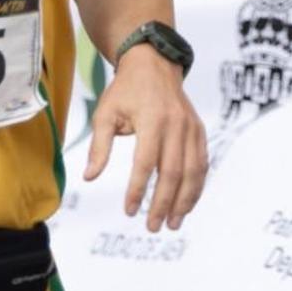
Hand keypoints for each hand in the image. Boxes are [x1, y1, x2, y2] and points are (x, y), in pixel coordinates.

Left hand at [84, 44, 206, 230]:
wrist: (154, 64)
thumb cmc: (126, 90)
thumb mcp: (106, 113)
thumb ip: (99, 146)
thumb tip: (89, 177)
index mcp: (152, 119)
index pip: (146, 163)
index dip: (138, 189)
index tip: (129, 211)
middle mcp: (176, 125)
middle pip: (173, 172)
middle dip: (163, 203)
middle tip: (152, 226)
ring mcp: (191, 128)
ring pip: (193, 171)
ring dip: (184, 201)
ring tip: (173, 223)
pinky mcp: (199, 131)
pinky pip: (202, 163)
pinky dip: (196, 186)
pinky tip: (187, 204)